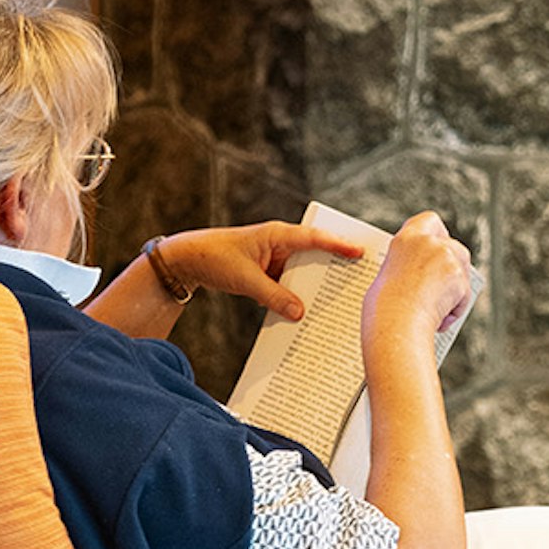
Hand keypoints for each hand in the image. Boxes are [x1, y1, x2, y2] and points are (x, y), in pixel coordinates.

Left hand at [159, 220, 361, 321]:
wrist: (186, 261)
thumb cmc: (213, 258)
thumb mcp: (245, 280)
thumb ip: (273, 296)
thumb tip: (300, 313)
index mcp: (276, 235)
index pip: (314, 239)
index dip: (339, 245)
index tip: (361, 253)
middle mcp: (280, 243)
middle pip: (316, 255)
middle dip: (336, 267)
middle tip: (362, 280)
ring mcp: (275, 258)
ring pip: (304, 272)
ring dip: (316, 286)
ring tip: (341, 303)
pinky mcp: (268, 272)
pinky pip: (290, 283)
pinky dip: (298, 296)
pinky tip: (308, 314)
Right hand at [363, 211, 475, 360]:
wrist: (395, 322)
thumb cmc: (385, 309)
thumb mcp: (389, 277)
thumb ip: (409, 267)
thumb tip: (424, 277)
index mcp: (404, 240)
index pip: (429, 220)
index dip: (437, 233)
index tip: (437, 246)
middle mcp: (427, 242)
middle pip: (453, 246)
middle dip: (452, 265)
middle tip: (441, 285)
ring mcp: (445, 256)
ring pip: (462, 270)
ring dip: (455, 287)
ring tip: (436, 309)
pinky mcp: (459, 275)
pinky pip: (464, 293)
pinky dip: (456, 307)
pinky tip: (440, 318)